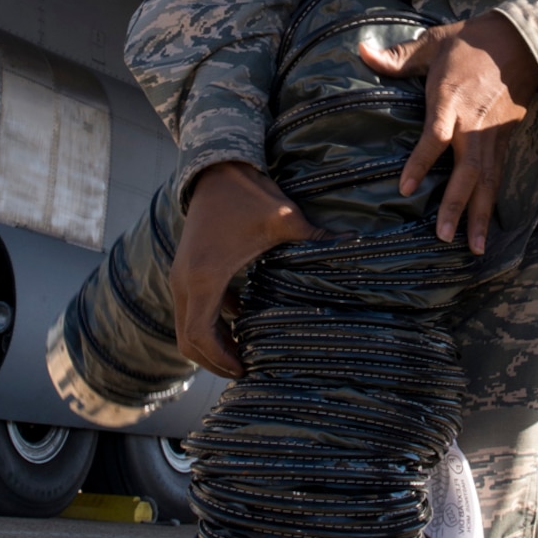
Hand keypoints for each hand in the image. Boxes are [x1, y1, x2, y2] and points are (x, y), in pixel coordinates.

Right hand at [169, 161, 314, 377]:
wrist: (217, 167)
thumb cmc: (249, 194)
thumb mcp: (284, 219)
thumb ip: (316, 239)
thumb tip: (355, 246)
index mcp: (204, 277)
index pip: (199, 336)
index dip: (220, 359)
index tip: (244, 369)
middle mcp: (184, 281)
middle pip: (188, 340)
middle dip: (214, 360)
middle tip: (246, 370)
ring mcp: (182, 275)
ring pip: (188, 325)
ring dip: (212, 342)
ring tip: (245, 352)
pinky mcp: (188, 268)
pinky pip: (194, 306)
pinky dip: (213, 320)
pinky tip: (244, 318)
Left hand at [359, 12, 537, 253]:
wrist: (522, 41)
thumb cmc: (472, 42)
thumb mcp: (434, 43)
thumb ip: (398, 56)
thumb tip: (362, 51)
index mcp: (452, 100)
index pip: (435, 137)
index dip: (421, 163)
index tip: (405, 188)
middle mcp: (474, 124)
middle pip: (467, 170)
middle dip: (457, 204)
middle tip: (444, 236)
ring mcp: (493, 134)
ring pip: (487, 180)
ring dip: (480, 214)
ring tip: (474, 247)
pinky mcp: (505, 139)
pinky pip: (498, 175)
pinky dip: (493, 202)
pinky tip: (488, 225)